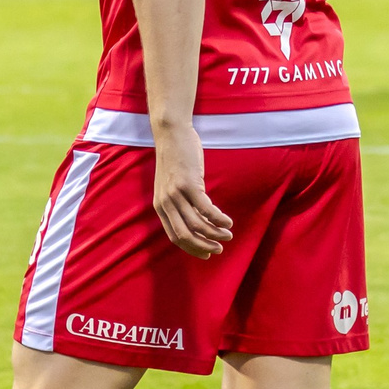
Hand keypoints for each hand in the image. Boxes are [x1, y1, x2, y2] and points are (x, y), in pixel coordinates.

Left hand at [150, 125, 233, 259]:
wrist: (171, 134)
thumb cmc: (176, 159)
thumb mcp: (171, 185)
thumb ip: (180, 203)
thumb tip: (198, 220)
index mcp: (160, 206)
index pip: (175, 237)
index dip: (192, 248)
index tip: (207, 254)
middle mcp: (166, 203)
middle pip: (185, 235)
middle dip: (204, 246)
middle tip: (219, 249)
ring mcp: (176, 194)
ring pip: (197, 224)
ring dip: (215, 234)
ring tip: (228, 235)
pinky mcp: (189, 184)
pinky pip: (206, 209)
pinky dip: (218, 219)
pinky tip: (228, 222)